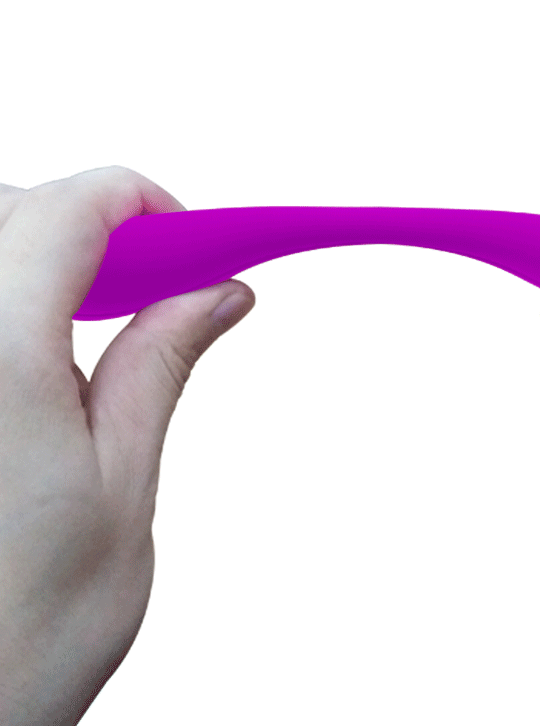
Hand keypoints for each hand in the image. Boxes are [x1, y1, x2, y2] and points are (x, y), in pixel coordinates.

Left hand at [0, 166, 254, 723]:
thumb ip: (160, 365)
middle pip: (11, 208)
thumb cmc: (21, 635)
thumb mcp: (123, 488)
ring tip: (92, 321)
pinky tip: (32, 353)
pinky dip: (8, 295)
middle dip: (93, 223)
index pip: (71, 209)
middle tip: (152, 285)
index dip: (143, 202)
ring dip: (40, 255)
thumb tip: (219, 295)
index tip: (190, 237)